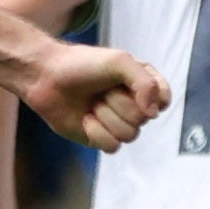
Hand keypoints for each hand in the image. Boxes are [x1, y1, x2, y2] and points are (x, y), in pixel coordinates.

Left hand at [21, 44, 168, 153]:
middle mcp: (133, 105)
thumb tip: (153, 114)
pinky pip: (112, 146)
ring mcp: (117, 123)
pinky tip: (85, 119)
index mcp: (141, 84)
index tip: (128, 85)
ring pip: (129, 135)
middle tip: (100, 91)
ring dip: (106, 118)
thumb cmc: (82, 64)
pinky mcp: (100, 138)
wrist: (46, 77)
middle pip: (143, 120)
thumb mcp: (120, 61)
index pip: (163, 100)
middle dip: (118, 104)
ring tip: (92, 103)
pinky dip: (97, 132)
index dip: (149, 97)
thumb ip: (146, 83)